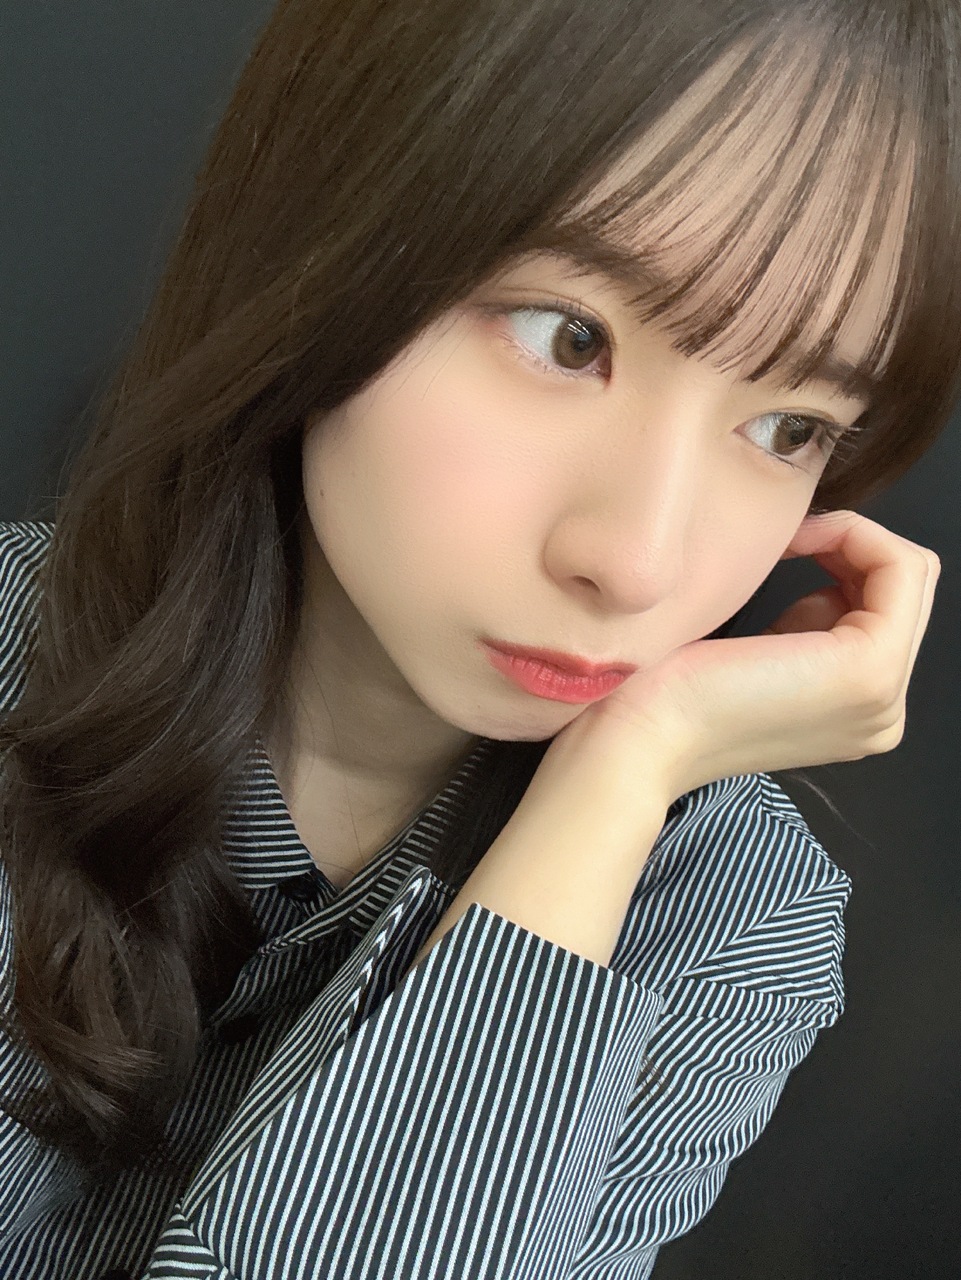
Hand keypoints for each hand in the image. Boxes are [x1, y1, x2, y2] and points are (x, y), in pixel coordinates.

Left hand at [543, 510, 941, 803]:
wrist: (637, 735)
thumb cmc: (667, 690)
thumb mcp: (754, 650)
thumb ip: (800, 625)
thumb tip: (820, 569)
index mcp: (859, 711)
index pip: (889, 607)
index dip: (845, 555)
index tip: (784, 541)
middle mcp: (884, 712)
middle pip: (905, 588)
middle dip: (851, 543)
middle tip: (787, 537)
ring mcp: (883, 696)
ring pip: (908, 573)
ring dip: (849, 538)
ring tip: (787, 543)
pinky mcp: (868, 669)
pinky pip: (900, 568)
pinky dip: (853, 536)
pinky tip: (796, 543)